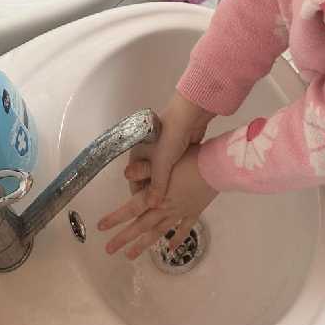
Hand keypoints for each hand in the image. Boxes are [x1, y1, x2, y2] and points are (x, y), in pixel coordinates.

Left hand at [98, 147, 217, 258]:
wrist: (217, 167)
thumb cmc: (190, 160)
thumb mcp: (165, 160)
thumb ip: (144, 167)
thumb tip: (125, 173)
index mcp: (157, 195)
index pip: (132, 208)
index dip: (116, 217)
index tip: (101, 228)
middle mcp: (165, 208)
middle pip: (141, 225)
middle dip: (124, 238)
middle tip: (109, 250)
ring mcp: (180, 212)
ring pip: (159, 231)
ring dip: (144, 244)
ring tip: (130, 255)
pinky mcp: (193, 212)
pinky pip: (184, 228)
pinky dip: (177, 239)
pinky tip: (171, 250)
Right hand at [125, 91, 214, 207]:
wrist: (189, 116)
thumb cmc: (169, 137)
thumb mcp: (160, 164)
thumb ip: (156, 186)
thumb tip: (152, 206)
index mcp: (138, 154)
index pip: (135, 181)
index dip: (141, 196)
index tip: (149, 209)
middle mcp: (148, 153)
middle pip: (148, 179)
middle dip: (154, 192)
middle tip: (162, 207)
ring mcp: (163, 151)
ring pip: (163, 174)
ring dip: (167, 184)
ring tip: (174, 200)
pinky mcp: (177, 150)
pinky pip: (174, 169)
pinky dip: (177, 177)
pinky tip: (183, 187)